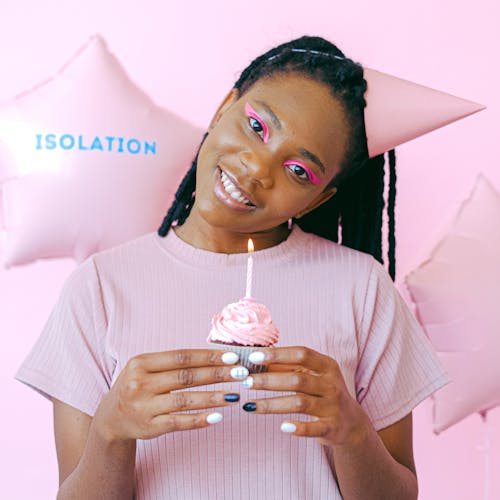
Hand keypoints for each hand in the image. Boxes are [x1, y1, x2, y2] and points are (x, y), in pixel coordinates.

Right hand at [93, 349, 246, 442]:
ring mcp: (144, 407)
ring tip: (234, 395)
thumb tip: (214, 357)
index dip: (207, 356)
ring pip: (185, 400)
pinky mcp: (149, 428)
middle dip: (216, 374)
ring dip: (213, 397)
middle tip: (240, 373)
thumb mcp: (145, 368)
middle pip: (186, 377)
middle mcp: (140, 384)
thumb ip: (173, 362)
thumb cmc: (137, 386)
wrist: (110, 418)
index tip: (231, 356)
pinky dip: (199, 419)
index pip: (181, 357)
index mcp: (141, 363)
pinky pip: (179, 423)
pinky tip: (217, 416)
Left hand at [240, 346, 370, 447]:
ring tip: (250, 405)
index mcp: (327, 365)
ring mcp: (333, 406)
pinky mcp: (332, 428)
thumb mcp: (311, 375)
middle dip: (269, 380)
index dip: (277, 355)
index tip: (253, 357)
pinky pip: (314, 428)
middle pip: (298, 379)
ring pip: (300, 403)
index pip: (301, 354)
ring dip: (272, 404)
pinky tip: (282, 426)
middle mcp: (331, 384)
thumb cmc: (322, 392)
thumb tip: (255, 359)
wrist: (351, 422)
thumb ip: (287, 367)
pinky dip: (298, 428)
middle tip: (246, 382)